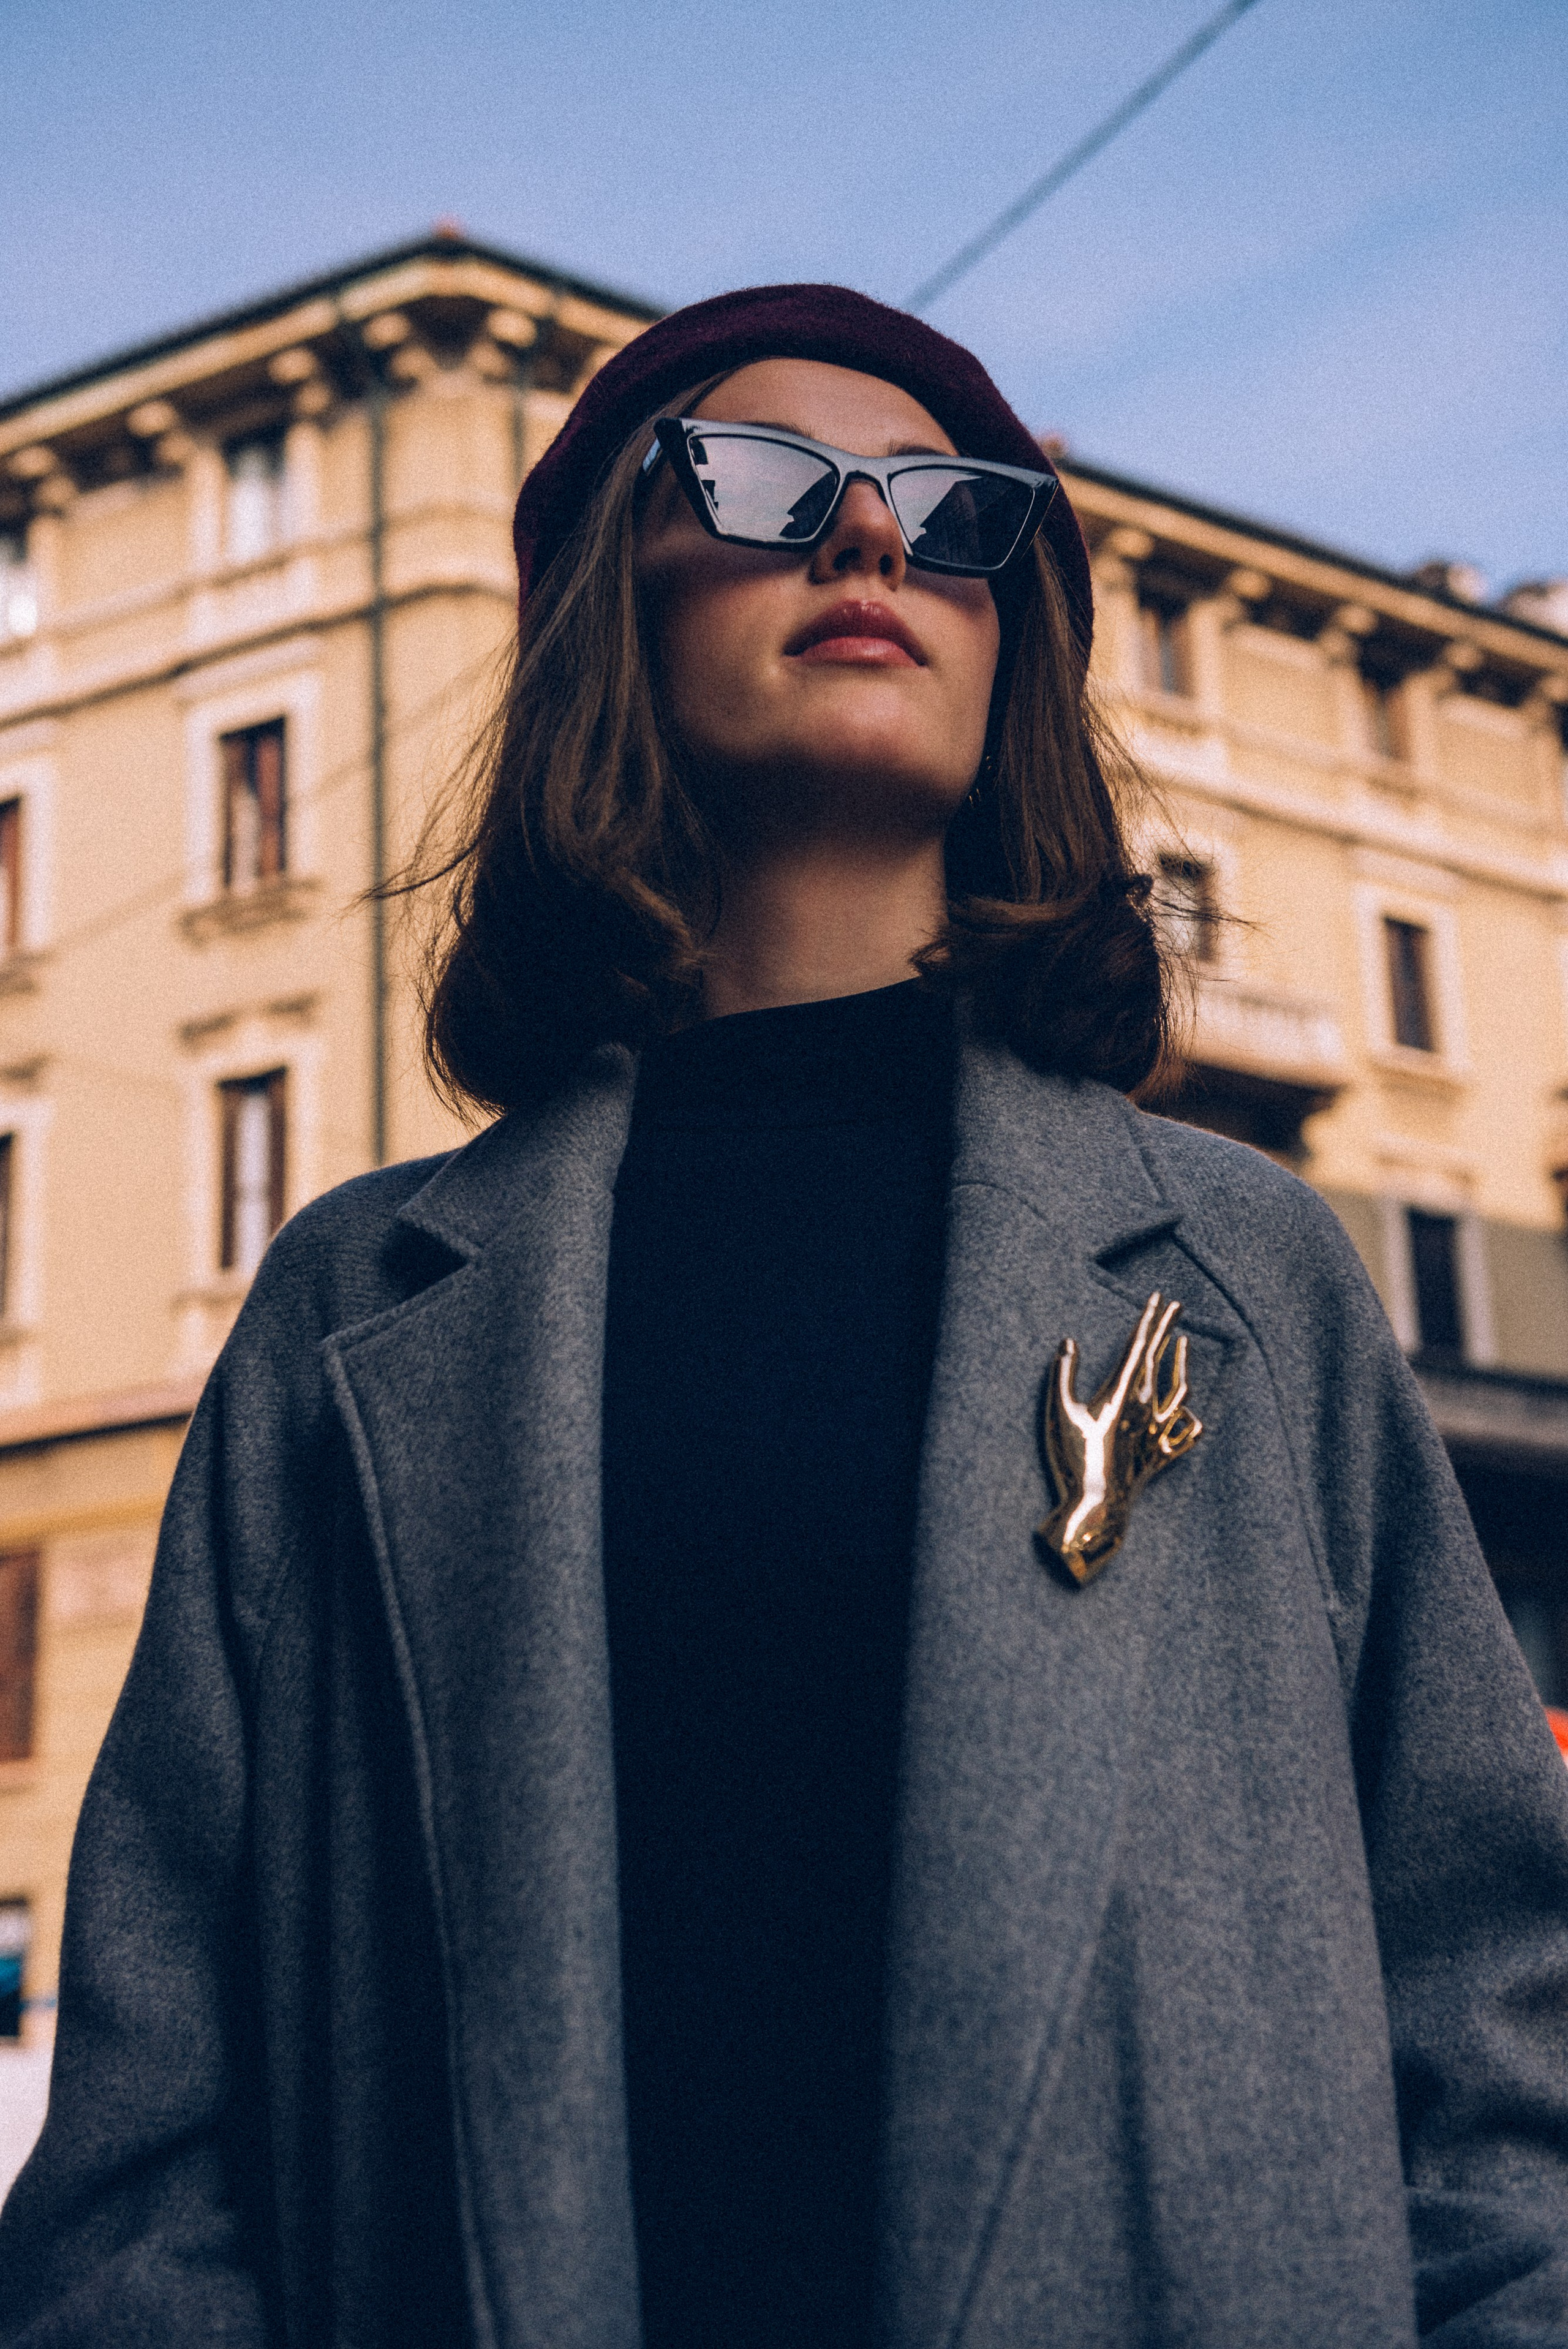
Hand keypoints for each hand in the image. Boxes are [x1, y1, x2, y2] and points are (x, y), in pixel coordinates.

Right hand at [1037, 1292, 1201, 1583]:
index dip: (1149, 1318)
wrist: (1098, 1507)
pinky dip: (1191, 1418)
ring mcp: (1158, 1431)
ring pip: (1179, 1390)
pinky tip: (1192, 1411)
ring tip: (1184, 1345)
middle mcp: (1146, 1406)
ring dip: (1181, 1365)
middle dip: (1167, 1329)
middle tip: (1177, 1306)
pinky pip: (1186, 1433)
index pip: (1140, 1345)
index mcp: (1122, 1392)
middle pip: (1160, 1359)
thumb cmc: (1075, 1459)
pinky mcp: (1161, 1454)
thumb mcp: (1059, 1411)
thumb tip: (1068, 1342)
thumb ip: (1063, 1373)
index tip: (1159, 1296)